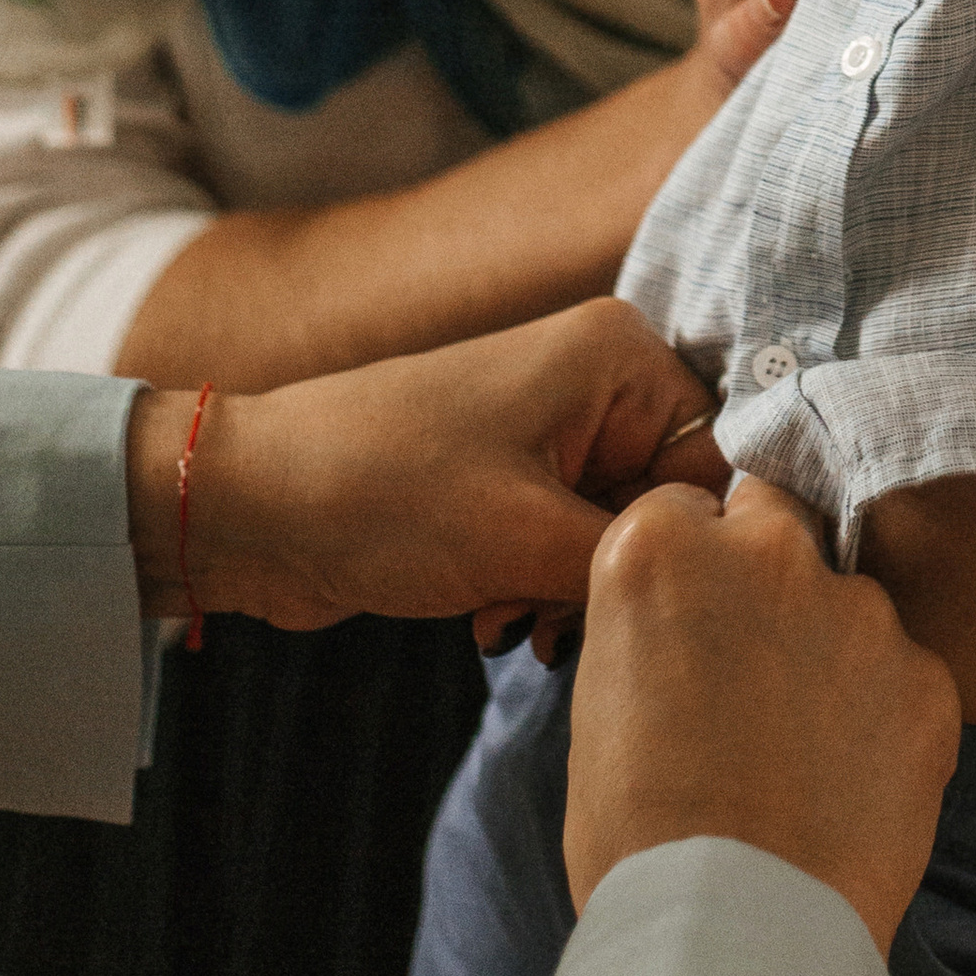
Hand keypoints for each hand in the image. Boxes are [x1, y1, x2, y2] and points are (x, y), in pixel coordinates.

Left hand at [130, 300, 727, 633]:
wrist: (250, 506)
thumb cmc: (383, 495)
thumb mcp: (527, 538)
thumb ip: (642, 557)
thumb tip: (725, 579)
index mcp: (619, 354)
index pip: (718, 460)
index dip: (686, 541)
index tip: (642, 600)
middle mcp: (598, 378)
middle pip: (668, 501)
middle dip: (615, 574)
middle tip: (556, 617)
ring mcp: (555, 428)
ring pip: (619, 535)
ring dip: (572, 594)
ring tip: (514, 620)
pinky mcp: (515, 478)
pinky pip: (571, 545)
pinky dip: (541, 592)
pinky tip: (494, 621)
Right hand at [565, 478, 960, 942]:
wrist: (734, 940)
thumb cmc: (639, 839)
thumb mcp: (601, 704)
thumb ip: (658, 625)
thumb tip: (694, 621)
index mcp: (662, 549)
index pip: (686, 511)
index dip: (689, 572)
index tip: (691, 626)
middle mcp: (768, 552)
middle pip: (777, 516)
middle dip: (767, 568)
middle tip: (753, 665)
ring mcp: (860, 610)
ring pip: (849, 603)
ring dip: (831, 652)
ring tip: (801, 757)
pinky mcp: (928, 677)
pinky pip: (903, 677)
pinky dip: (883, 718)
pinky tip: (849, 788)